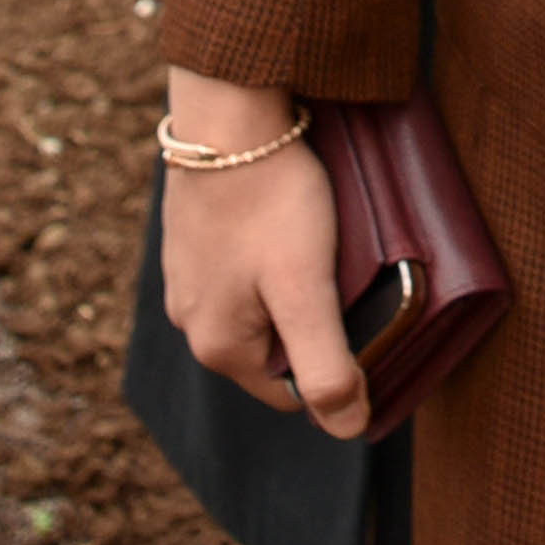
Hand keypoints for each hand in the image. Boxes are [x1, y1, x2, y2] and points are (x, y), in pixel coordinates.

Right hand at [154, 67, 366, 435]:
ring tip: (317, 238)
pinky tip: (286, 219)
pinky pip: (241, 268)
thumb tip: (348, 430)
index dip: (335, 362)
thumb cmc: (270, 200)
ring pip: (258, 304)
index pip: (292, 390)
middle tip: (341, 269)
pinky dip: (269, 253)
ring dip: (291, 284)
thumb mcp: (307, 290)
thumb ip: (326, 366)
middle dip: (312, 319)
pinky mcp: (190, 240)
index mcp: (216, 347)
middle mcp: (190, 321)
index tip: (359, 311)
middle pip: (274, 346)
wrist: (226, 114)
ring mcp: (185, 278)